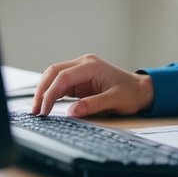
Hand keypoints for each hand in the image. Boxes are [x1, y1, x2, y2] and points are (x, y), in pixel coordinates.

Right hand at [31, 54, 153, 117]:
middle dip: (42, 90)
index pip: (63, 76)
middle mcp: (83, 64)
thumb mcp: (114, 101)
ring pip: (54, 76)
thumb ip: (92, 105)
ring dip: (44, 91)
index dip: (50, 93)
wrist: (141, 90)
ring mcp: (81, 71)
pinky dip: (52, 93)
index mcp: (91, 65)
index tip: (44, 110)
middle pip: (54, 72)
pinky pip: (61, 83)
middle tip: (36, 110)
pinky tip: (47, 104)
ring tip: (38, 109)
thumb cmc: (131, 93)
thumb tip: (71, 112)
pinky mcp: (80, 79)